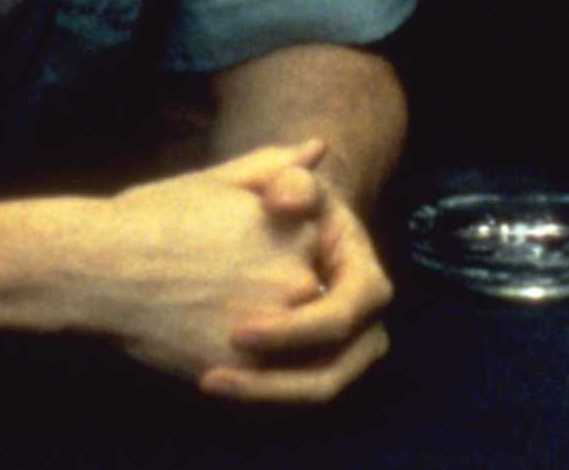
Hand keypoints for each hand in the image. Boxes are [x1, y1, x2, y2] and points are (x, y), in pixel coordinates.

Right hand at [73, 142, 330, 394]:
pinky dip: (237, 361)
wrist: (96, 269)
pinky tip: (195, 334)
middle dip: (264, 294)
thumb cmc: (150, 219)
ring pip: (286, 342)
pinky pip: (260, 374)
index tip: (223, 253)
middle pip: (300, 298)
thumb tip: (319, 147)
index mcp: (301, 229)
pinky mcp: (248, 367)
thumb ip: (274, 167)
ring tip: (201, 309)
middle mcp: (299, 276)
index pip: (307, 254)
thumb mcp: (218, 182)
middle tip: (207, 284)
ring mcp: (277, 326)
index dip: (266, 256)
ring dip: (259, 333)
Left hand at [211, 159, 395, 403]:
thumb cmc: (268, 201)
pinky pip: (295, 391)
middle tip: (216, 371)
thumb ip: (285, 174)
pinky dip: (258, 394)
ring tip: (209, 383)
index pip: (350, 310)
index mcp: (362, 274)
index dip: (299, 329)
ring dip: (267, 394)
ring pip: (319, 387)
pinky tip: (205, 379)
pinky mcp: (309, 366)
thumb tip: (294, 186)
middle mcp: (361, 317)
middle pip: (342, 363)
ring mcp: (338, 347)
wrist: (258, 226)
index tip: (238, 332)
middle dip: (280, 375)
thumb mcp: (277, 180)